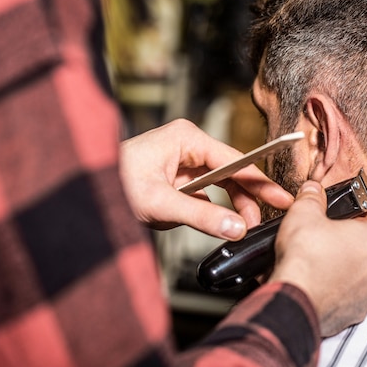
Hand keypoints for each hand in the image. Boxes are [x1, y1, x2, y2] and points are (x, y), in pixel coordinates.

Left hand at [119, 119, 293, 239]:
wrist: (85, 193)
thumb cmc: (112, 185)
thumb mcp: (159, 204)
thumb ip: (201, 216)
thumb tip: (235, 228)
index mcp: (187, 138)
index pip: (235, 161)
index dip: (260, 182)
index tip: (282, 198)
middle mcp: (188, 145)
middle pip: (232, 171)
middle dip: (248, 197)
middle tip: (267, 219)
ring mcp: (183, 160)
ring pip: (221, 182)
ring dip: (232, 204)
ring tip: (244, 226)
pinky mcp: (177, 176)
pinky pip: (205, 191)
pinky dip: (215, 207)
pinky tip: (221, 221)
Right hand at [269, 181, 366, 336]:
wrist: (294, 299)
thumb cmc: (307, 258)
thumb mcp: (305, 213)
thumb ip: (312, 197)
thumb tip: (312, 191)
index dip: (347, 224)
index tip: (333, 225)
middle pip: (366, 252)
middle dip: (346, 249)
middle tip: (322, 244)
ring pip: (358, 278)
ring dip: (340, 272)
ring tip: (315, 266)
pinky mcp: (353, 315)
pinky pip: (345, 299)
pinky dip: (333, 293)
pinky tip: (314, 285)